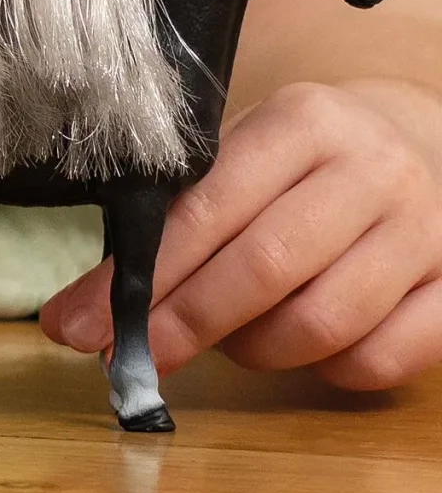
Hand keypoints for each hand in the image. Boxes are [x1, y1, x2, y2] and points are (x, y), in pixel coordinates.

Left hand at [39, 79, 441, 389]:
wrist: (412, 140)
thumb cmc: (300, 159)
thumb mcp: (238, 157)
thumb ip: (174, 218)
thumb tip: (84, 307)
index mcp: (300, 122)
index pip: (208, 211)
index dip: (143, 278)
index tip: (84, 325)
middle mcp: (370, 169)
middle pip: (263, 269)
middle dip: (182, 324)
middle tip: (131, 357)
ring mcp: (424, 230)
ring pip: (320, 324)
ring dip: (252, 350)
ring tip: (227, 338)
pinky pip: (380, 360)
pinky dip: (324, 371)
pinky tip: (299, 347)